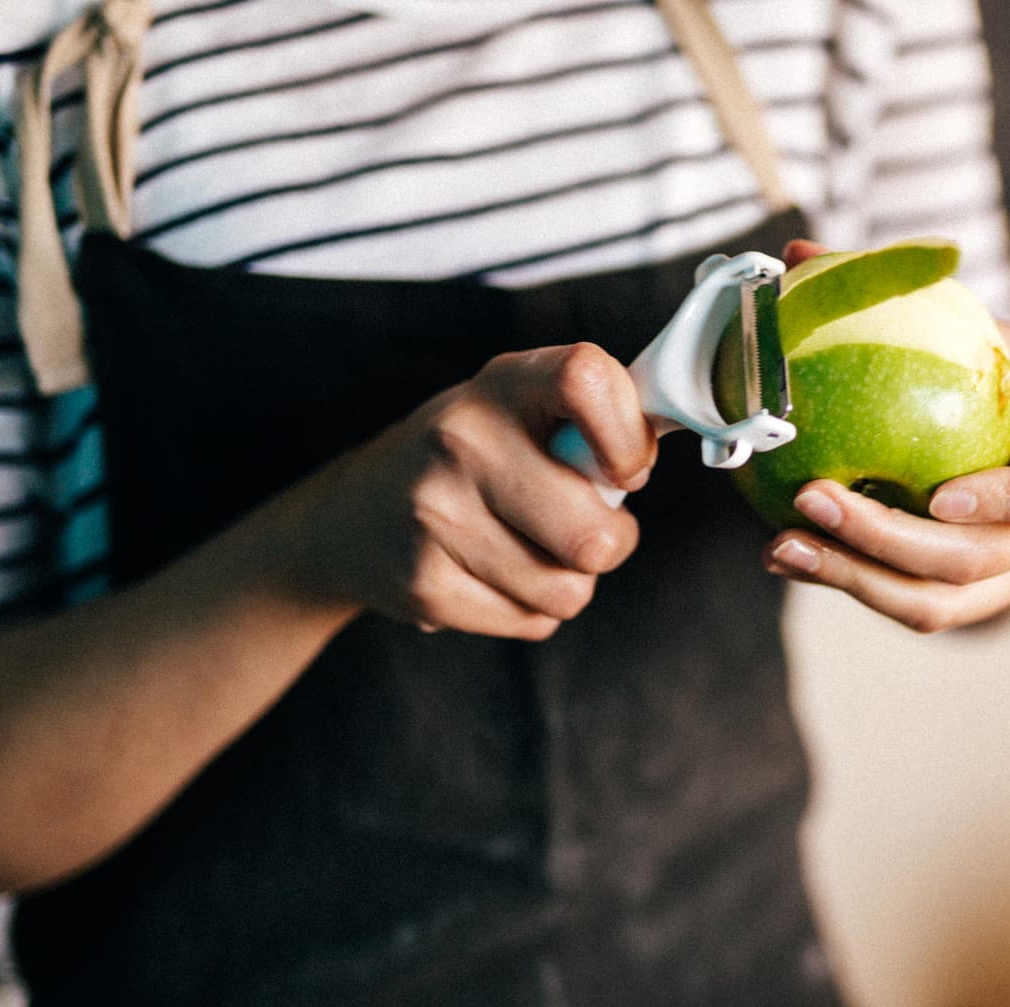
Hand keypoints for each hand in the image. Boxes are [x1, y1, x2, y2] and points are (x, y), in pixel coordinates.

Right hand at [285, 343, 655, 638]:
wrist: (351, 518)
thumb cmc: (471, 459)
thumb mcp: (520, 409)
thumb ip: (594, 418)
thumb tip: (658, 447)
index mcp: (503, 383)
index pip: (588, 381)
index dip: (629, 438)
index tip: (627, 469)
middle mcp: (462, 439)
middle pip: (595, 535)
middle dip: (611, 543)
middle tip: (587, 527)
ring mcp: (435, 513)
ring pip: (568, 589)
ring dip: (567, 580)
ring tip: (529, 548)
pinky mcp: (424, 585)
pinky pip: (533, 621)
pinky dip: (529, 608)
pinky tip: (491, 574)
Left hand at [760, 241, 1009, 631]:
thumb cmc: (991, 368)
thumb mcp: (971, 325)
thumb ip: (901, 295)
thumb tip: (799, 255)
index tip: (941, 495)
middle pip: (978, 561)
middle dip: (890, 540)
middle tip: (812, 499)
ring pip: (936, 603)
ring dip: (854, 577)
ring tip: (781, 545)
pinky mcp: (967, 603)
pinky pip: (906, 606)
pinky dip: (846, 581)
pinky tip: (787, 553)